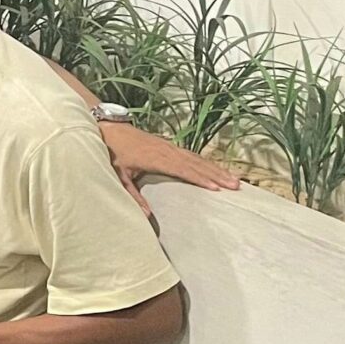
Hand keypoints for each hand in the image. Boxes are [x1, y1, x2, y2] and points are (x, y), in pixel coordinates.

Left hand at [100, 122, 240, 210]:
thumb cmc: (113, 153)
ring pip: (197, 158)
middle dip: (216, 175)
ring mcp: (170, 146)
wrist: (109, 128)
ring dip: (216, 168)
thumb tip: (146, 215)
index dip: (200, 179)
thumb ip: (132, 195)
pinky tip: (217, 169)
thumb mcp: (119, 175)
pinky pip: (192, 154)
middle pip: (196, 164)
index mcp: (156, 159)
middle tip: (235, 185)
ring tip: (234, 179)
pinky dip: (206, 162)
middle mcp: (167, 150)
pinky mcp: (170, 145)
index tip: (216, 188)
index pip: (183, 170)